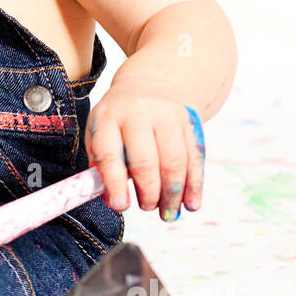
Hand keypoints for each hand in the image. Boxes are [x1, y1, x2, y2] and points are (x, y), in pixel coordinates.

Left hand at [84, 76, 204, 220]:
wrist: (151, 81)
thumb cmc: (119, 119)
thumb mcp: (100, 132)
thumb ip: (101, 166)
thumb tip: (114, 201)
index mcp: (108, 118)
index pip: (110, 154)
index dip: (115, 184)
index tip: (121, 206)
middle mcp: (138, 114)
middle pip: (146, 161)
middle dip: (148, 193)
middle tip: (147, 208)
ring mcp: (167, 115)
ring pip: (174, 162)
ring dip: (173, 194)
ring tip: (168, 213)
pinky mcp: (190, 121)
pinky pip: (195, 157)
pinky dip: (194, 185)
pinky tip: (191, 204)